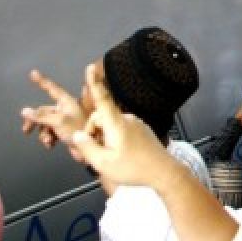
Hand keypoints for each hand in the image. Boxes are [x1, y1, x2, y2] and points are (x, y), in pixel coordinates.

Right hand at [21, 69, 91, 161]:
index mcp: (66, 102)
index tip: (33, 72)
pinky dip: (49, 138)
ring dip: (43, 133)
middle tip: (26, 131)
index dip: (42, 81)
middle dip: (35, 121)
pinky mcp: (67, 132)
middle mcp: (66, 109)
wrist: (91, 148)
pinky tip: (51, 145)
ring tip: (47, 142)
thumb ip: (41, 117)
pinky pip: (52, 132)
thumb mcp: (58, 122)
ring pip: (46, 123)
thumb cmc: (79, 130)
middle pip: (44, 111)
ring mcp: (66, 120)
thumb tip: (24, 110)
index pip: (52, 88)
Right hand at [70, 62, 174, 186]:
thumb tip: (77, 135)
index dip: (94, 83)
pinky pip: (121, 129)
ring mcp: (136, 123)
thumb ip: (86, 147)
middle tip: (98, 154)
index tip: (90, 68)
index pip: (102, 100)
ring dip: (105, 137)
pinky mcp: (141, 129)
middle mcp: (127, 119)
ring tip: (112, 157)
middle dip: (94, 133)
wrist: (164, 173)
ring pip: (110, 125)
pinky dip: (115, 138)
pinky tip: (122, 155)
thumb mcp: (103, 163)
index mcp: (117, 124)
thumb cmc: (134, 169)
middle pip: (100, 118)